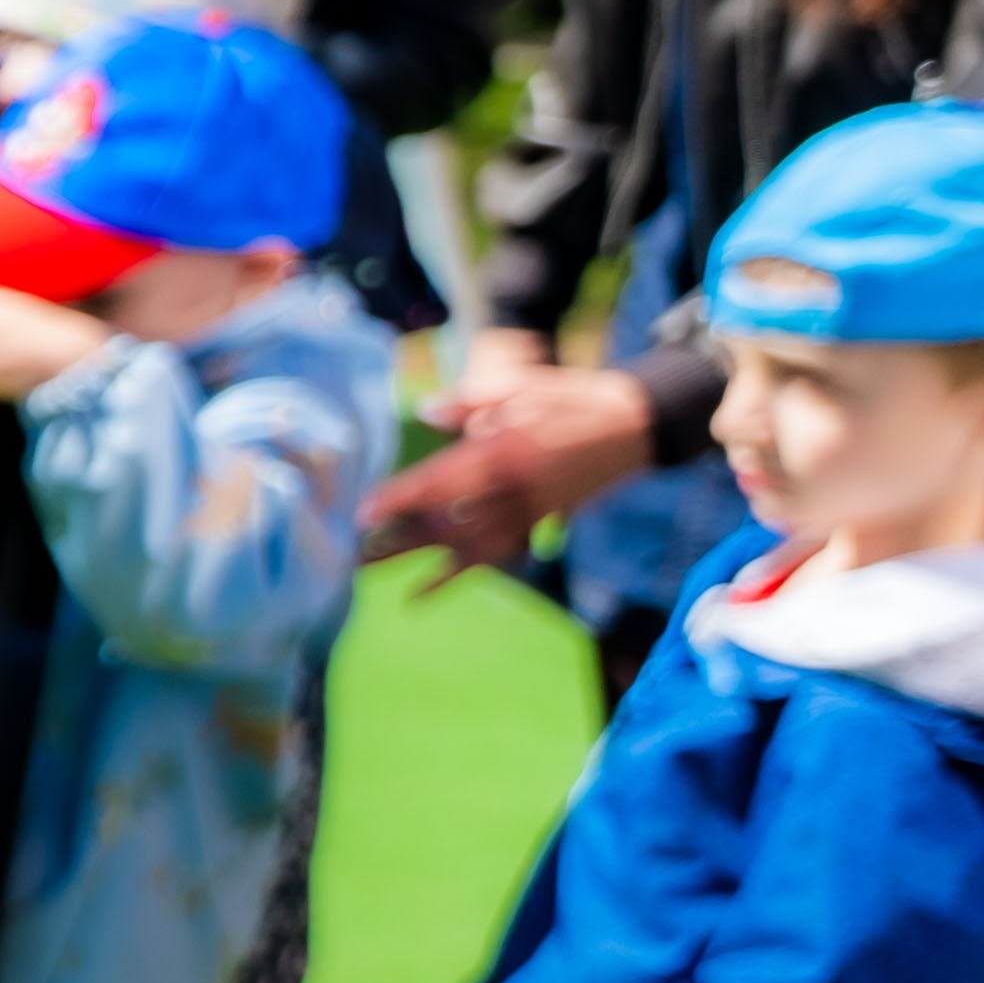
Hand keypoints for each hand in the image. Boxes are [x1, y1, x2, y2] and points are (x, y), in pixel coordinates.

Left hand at [366, 357, 663, 573]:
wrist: (635, 425)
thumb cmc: (571, 398)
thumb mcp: (522, 387)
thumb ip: (470, 403)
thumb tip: (427, 411)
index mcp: (506, 452)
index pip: (444, 480)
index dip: (403, 497)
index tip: (365, 512)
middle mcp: (514, 489)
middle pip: (445, 519)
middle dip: (396, 536)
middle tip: (348, 552)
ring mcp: (527, 510)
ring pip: (460, 542)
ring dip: (413, 555)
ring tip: (364, 565)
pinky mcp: (537, 521)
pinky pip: (491, 556)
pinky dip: (454, 576)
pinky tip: (417, 595)